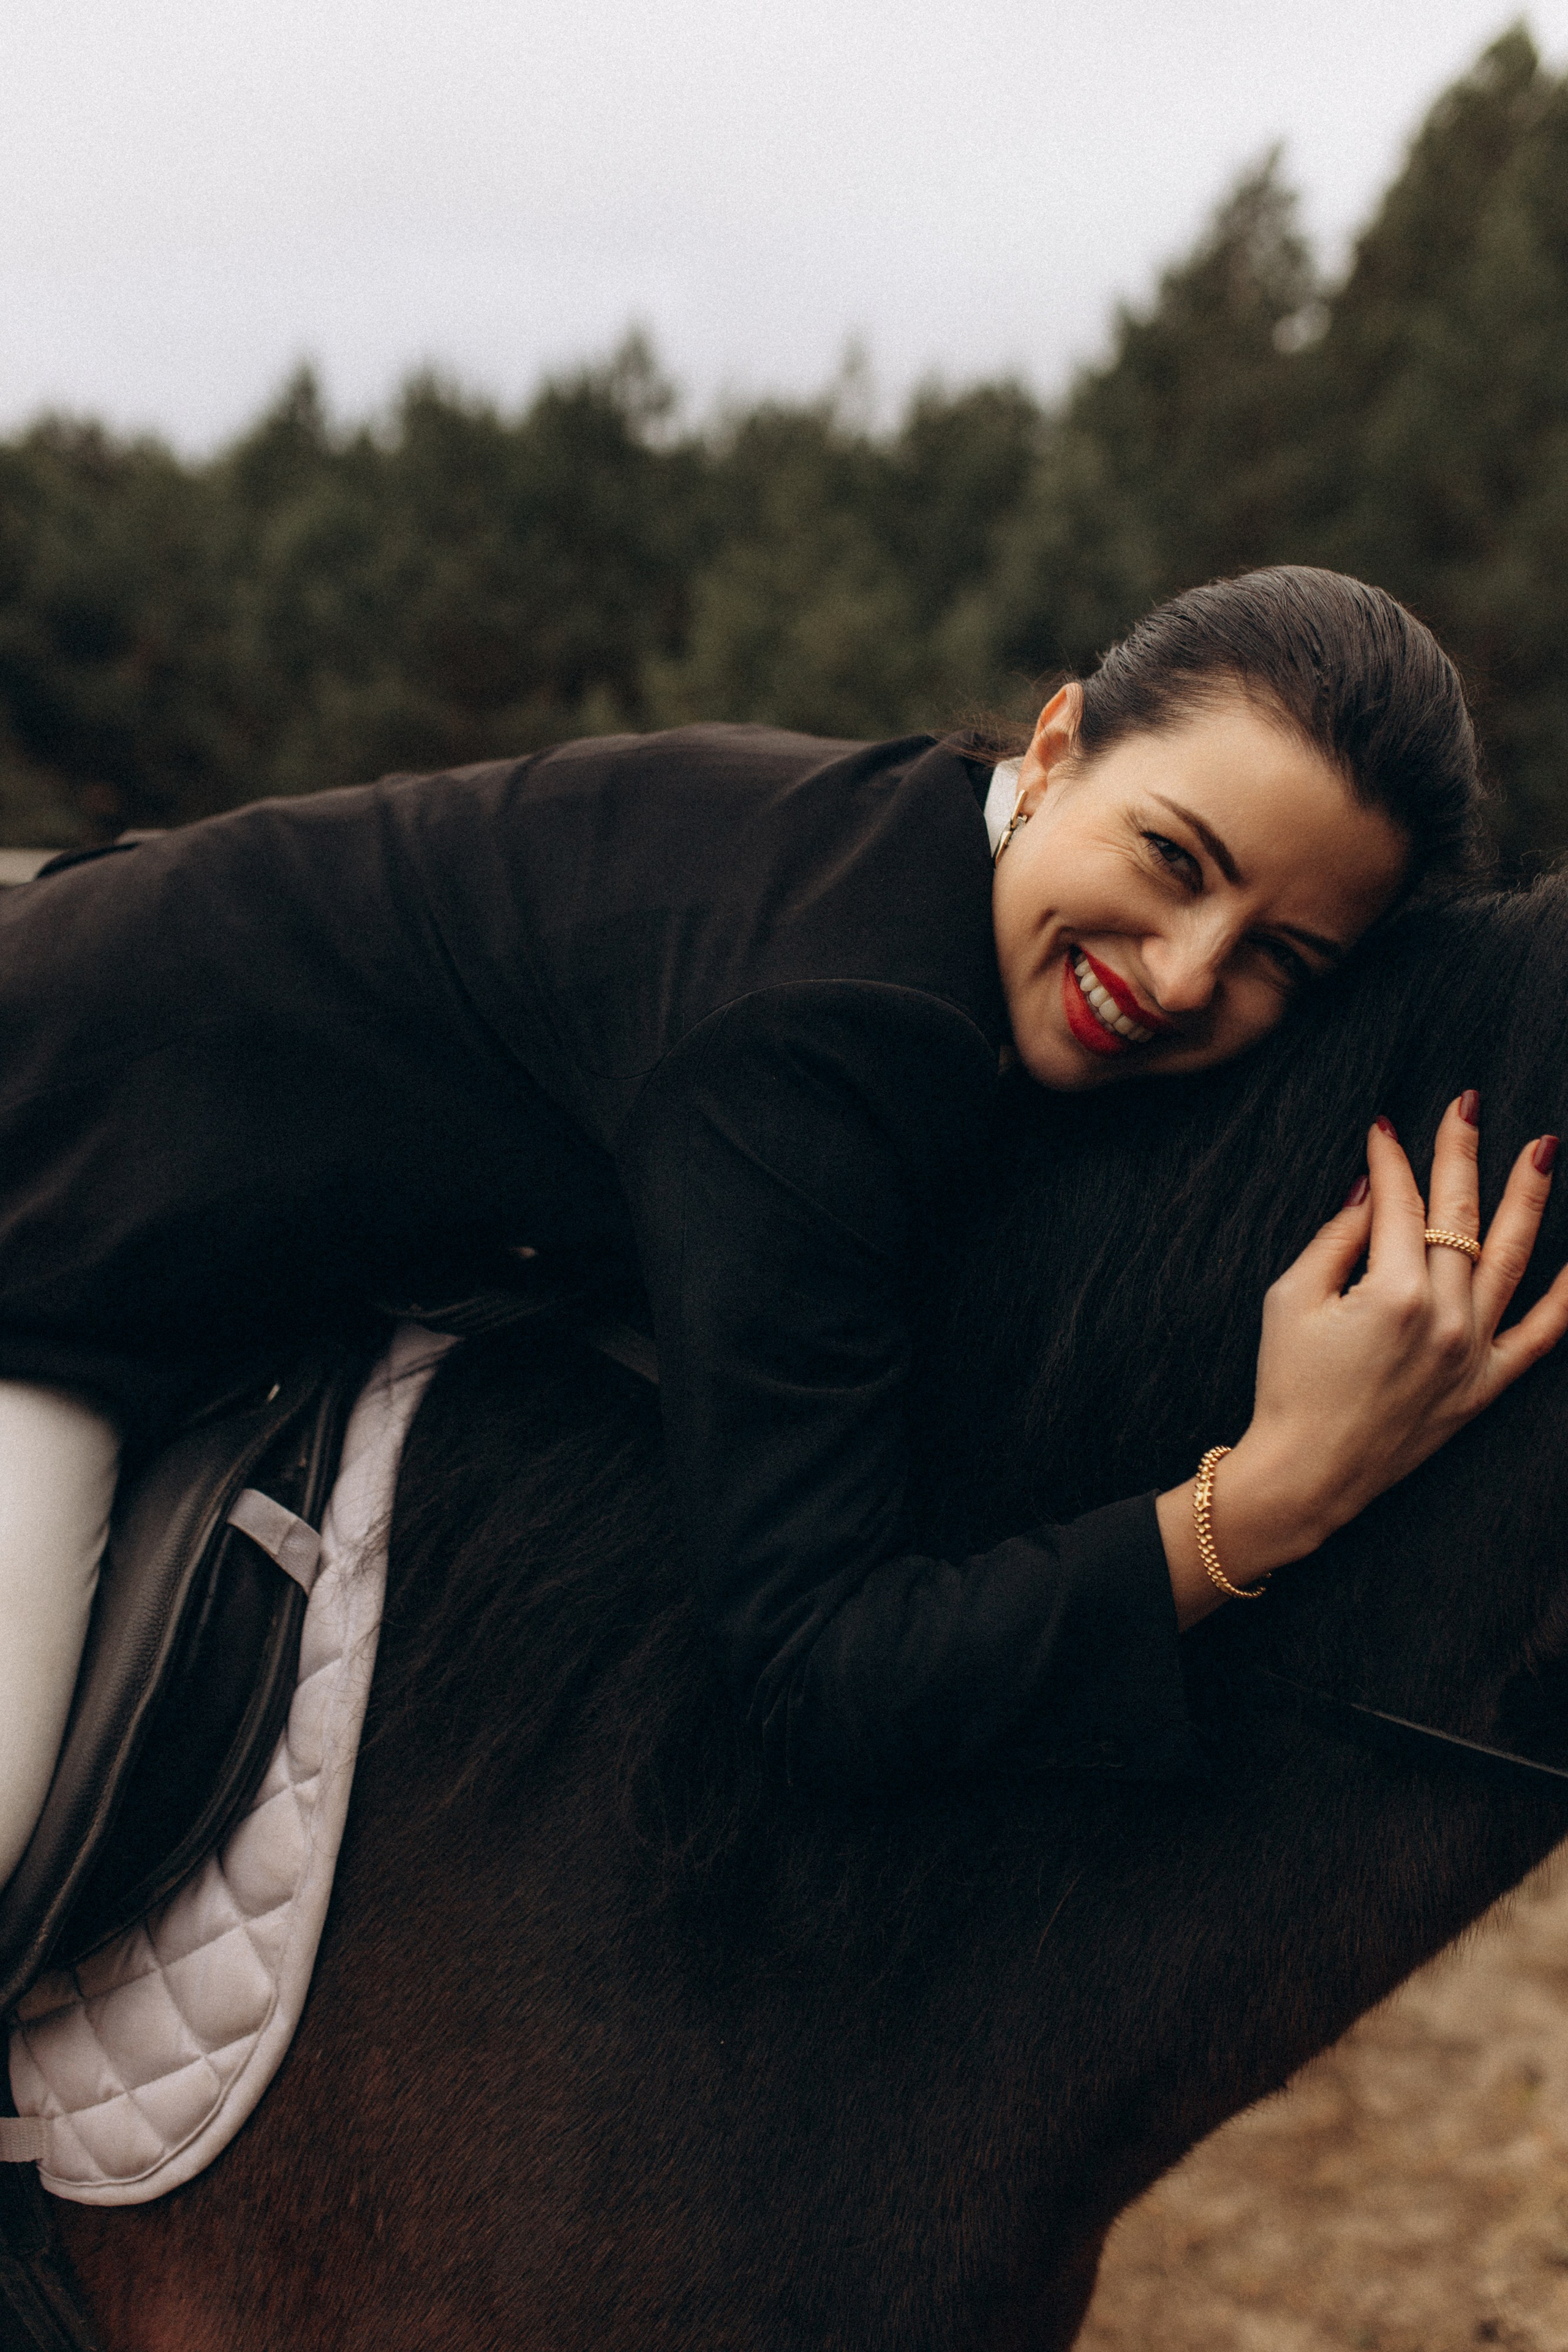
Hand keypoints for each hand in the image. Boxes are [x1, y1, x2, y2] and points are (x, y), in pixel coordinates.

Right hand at [1157, 1095, 1567, 1626]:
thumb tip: (1372, 1191)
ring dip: (1528, 1197)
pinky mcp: (1483, 1385)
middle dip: (1459, 1153)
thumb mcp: (1290, 1298)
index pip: (1400, 1205)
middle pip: (1458, 1216)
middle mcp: (1444, 1318)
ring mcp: (1471, 1352)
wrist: (1306, 1474)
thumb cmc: (1287, 1385)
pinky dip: (1566, 1298)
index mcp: (1392, 1293)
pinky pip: (1541, 1336)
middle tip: (1467, 1105)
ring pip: (1510, 1258)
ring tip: (1542, 1150)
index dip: (1391, 1162)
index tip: (1384, 1130)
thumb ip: (1337, 1238)